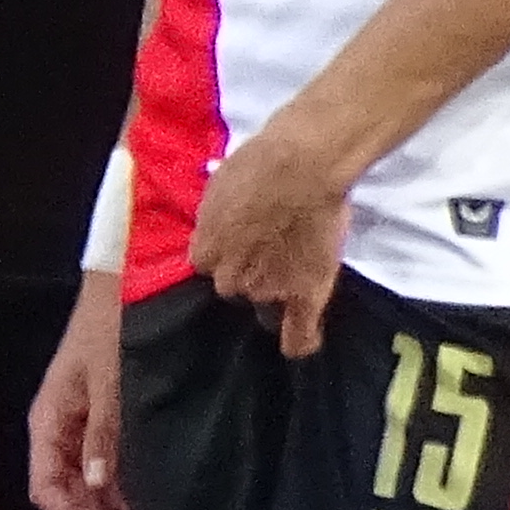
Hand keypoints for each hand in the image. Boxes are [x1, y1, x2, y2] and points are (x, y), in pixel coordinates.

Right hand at [26, 264, 130, 509]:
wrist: (128, 281)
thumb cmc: (112, 328)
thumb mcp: (111, 383)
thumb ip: (103, 435)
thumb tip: (95, 486)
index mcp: (49, 421)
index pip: (46, 488)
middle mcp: (62, 428)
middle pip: (68, 490)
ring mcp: (84, 422)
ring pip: (89, 480)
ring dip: (114, 505)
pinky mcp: (106, 414)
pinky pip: (107, 461)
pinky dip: (126, 482)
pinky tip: (153, 493)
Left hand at [185, 121, 348, 356]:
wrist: (302, 168)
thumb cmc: (257, 165)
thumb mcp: (217, 190)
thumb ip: (215, 220)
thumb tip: (222, 226)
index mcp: (204, 253)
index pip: (209, 268)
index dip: (227, 256)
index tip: (241, 244)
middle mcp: (230, 280)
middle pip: (235, 289)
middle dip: (249, 273)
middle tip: (273, 249)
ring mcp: (267, 291)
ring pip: (265, 306)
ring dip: (277, 291)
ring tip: (298, 267)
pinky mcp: (305, 296)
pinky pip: (299, 336)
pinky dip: (301, 341)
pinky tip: (301, 343)